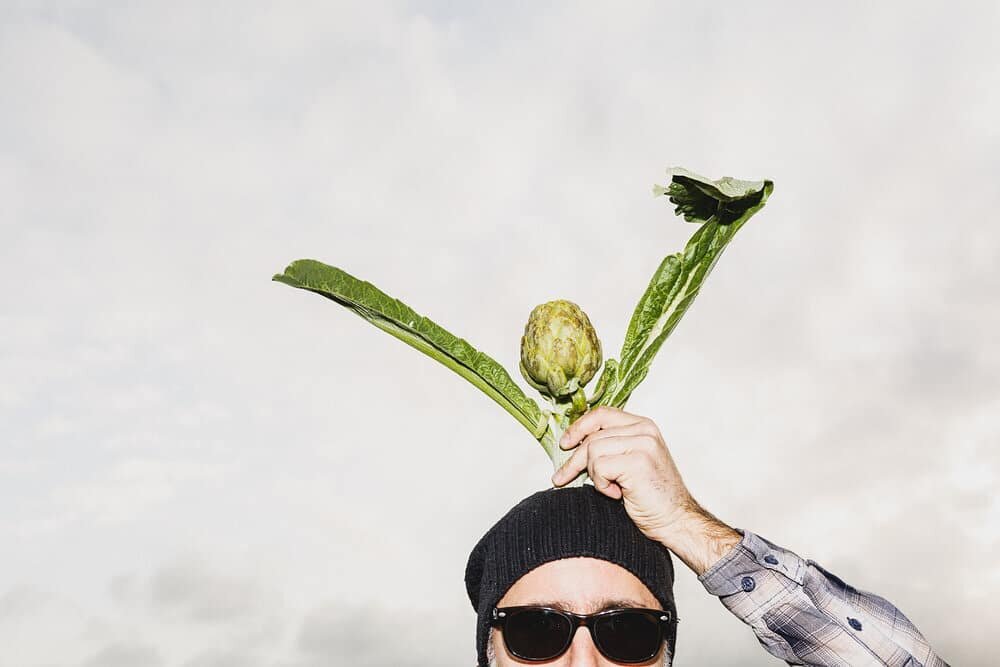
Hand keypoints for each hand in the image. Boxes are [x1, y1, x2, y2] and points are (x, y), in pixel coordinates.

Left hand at [551, 406, 740, 575]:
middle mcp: (644, 430)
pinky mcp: (639, 461)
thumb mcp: (630, 462)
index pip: (602, 414)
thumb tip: (572, 443)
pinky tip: (618, 494)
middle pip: (592, 436)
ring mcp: (643, 444)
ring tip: (611, 489)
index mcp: (643, 425)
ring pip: (593, 451)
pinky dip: (601, 485)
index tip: (565, 444)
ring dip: (594, 476)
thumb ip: (611, 446)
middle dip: (573, 460)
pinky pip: (599, 467)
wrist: (676, 521)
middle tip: (561, 478)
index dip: (578, 427)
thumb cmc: (651, 497)